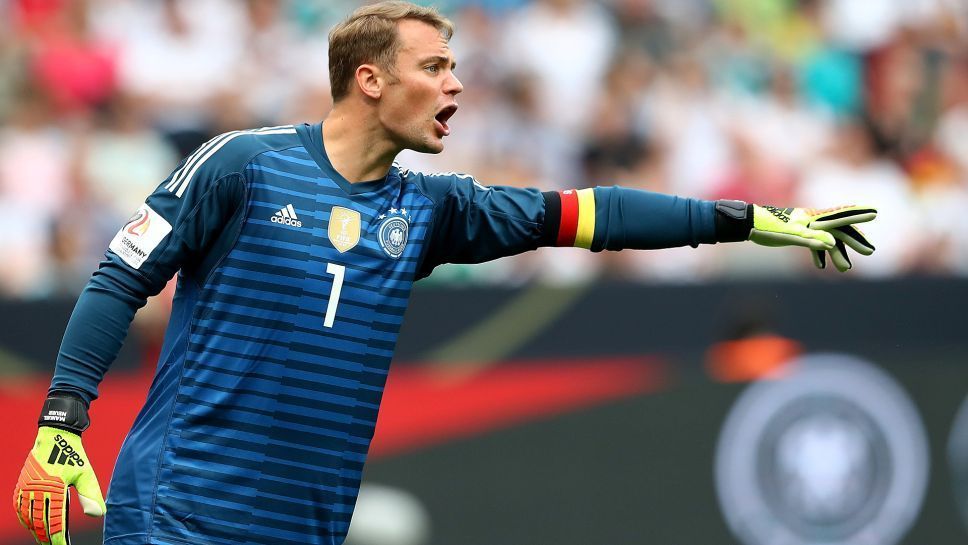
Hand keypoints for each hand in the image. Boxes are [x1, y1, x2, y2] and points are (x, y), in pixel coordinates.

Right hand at [13, 427, 104, 543]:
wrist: (56, 435)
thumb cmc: (73, 455)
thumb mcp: (86, 474)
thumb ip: (91, 495)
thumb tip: (98, 515)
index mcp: (53, 487)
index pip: (54, 520)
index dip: (58, 537)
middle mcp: (37, 488)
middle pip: (39, 521)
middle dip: (46, 537)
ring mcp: (26, 486)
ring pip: (27, 516)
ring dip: (35, 530)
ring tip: (44, 540)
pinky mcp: (22, 483)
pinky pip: (19, 506)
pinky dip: (24, 518)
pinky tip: (30, 525)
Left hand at [749, 204, 876, 271]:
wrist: (748, 225)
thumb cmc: (768, 228)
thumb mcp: (790, 235)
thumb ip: (812, 239)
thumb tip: (832, 244)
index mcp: (813, 217)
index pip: (840, 216)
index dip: (858, 215)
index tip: (875, 213)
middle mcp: (812, 220)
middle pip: (838, 230)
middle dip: (853, 241)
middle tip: (869, 252)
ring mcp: (805, 226)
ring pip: (826, 239)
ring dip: (836, 253)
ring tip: (845, 269)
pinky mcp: (796, 233)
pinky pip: (813, 243)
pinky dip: (818, 253)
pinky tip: (819, 266)